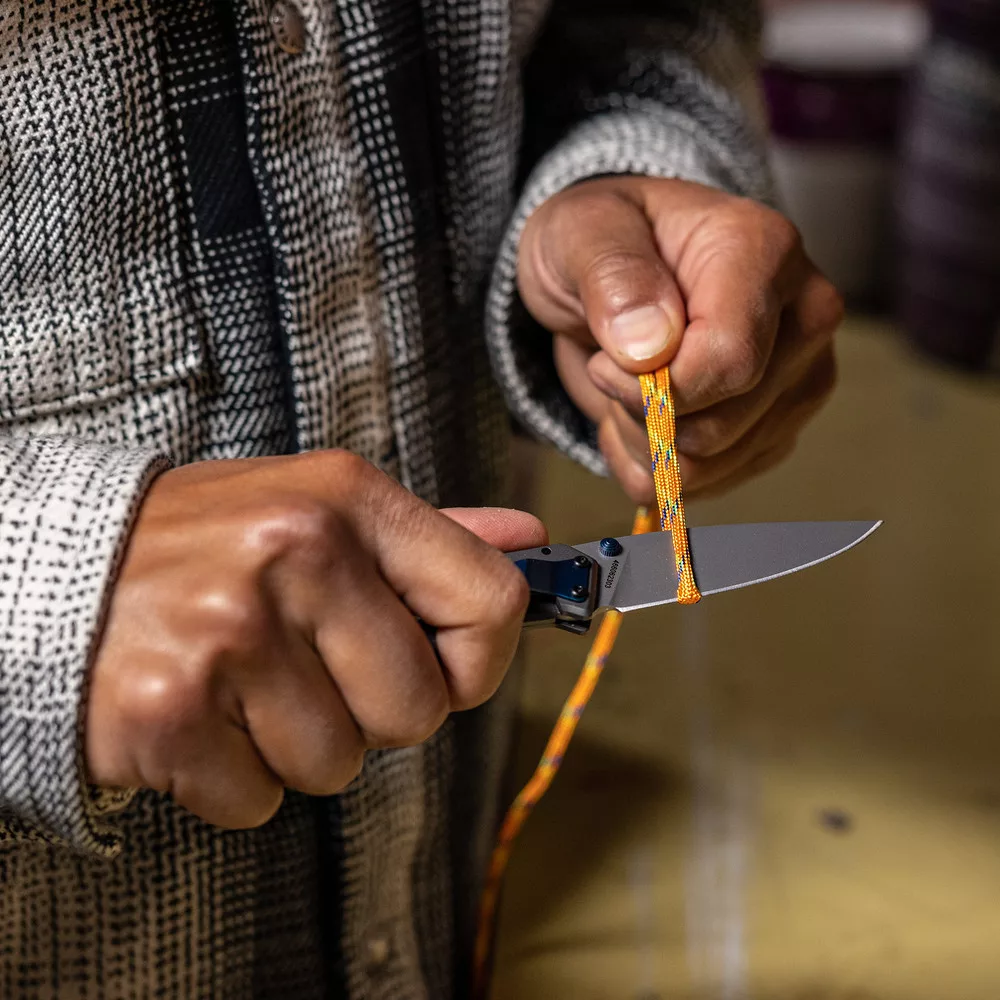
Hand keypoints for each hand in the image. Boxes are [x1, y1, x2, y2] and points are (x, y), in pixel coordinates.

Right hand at [85, 451, 545, 828]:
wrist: (59, 571)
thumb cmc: (210, 544)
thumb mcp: (319, 508)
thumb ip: (433, 534)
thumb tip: (532, 544)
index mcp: (347, 500)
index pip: (490, 603)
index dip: (479, 660)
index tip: (443, 667)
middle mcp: (295, 556)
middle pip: (419, 708)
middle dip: (374, 712)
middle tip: (309, 670)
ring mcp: (229, 635)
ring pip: (339, 763)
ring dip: (298, 744)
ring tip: (243, 684)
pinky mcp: (169, 712)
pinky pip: (261, 799)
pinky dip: (235, 777)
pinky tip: (201, 715)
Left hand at [518, 177, 842, 500]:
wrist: (609, 273)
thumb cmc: (598, 241)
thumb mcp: (579, 231)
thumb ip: (614, 277)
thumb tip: (651, 346)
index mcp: (766, 251)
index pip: (729, 361)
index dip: (652, 387)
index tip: (602, 361)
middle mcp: (804, 318)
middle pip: (720, 424)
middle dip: (642, 415)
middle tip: (608, 365)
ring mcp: (799, 380)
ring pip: (713, 464)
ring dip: (643, 442)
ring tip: (625, 385)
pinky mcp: (777, 428)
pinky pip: (707, 484)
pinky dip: (652, 464)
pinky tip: (639, 415)